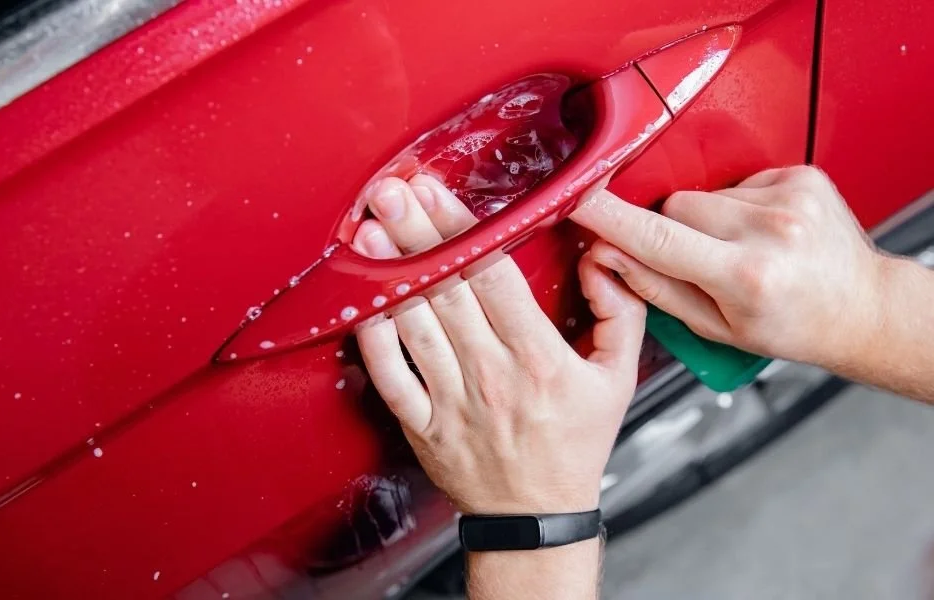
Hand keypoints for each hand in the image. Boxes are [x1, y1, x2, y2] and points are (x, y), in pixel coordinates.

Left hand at [353, 175, 645, 513]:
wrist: (536, 515)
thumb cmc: (576, 442)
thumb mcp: (618, 379)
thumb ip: (619, 315)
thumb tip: (603, 258)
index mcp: (537, 357)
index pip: (492, 276)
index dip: (461, 228)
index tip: (437, 192)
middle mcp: (490, 374)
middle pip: (446, 289)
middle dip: (416, 233)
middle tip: (390, 191)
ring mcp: (451, 400)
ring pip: (414, 325)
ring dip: (389, 274)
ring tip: (371, 231)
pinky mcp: (422, 425)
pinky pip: (390, 376)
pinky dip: (373, 339)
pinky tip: (362, 301)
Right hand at [571, 165, 885, 370]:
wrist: (860, 308)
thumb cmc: (791, 326)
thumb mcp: (716, 328)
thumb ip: (657, 290)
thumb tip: (610, 256)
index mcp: (747, 277)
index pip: (659, 240)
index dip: (611, 219)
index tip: (581, 202)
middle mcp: (771, 232)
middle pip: (676, 209)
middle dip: (673, 232)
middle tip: (702, 262)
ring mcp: (790, 200)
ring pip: (703, 195)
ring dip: (708, 219)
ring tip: (738, 247)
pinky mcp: (800, 177)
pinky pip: (736, 182)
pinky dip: (738, 206)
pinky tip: (760, 230)